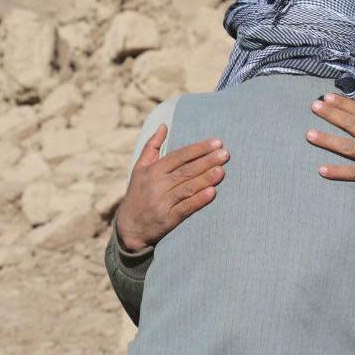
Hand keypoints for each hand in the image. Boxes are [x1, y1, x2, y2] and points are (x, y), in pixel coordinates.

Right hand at [116, 124, 228, 251]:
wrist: (129, 228)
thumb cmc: (138, 194)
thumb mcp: (139, 169)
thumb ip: (151, 146)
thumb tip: (163, 126)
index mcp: (152, 170)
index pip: (179, 156)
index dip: (198, 149)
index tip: (216, 142)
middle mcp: (157, 185)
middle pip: (186, 170)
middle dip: (207, 161)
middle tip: (225, 154)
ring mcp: (162, 202)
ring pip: (187, 188)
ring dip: (205, 179)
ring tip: (222, 170)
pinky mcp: (168, 219)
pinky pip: (186, 208)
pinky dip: (198, 200)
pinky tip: (212, 192)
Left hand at [306, 94, 354, 212]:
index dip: (344, 104)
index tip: (329, 97)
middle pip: (350, 124)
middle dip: (331, 114)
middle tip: (314, 106)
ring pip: (346, 146)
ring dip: (326, 140)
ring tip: (309, 134)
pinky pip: (353, 172)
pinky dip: (337, 172)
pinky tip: (322, 170)